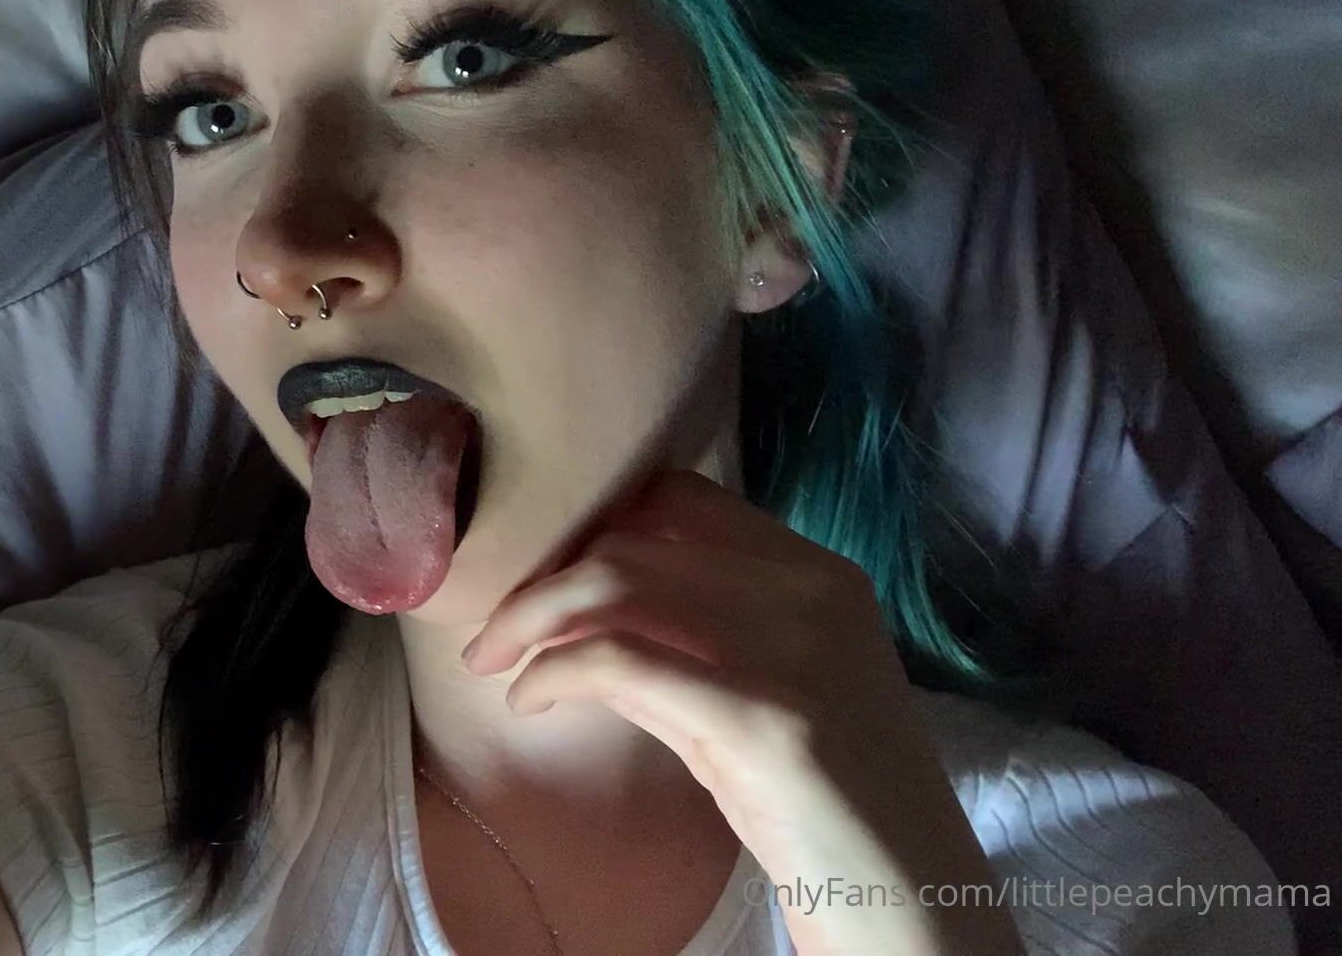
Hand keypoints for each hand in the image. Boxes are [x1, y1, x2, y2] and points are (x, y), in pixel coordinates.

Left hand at [460, 470, 1020, 955]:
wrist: (908, 901)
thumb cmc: (827, 807)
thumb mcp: (760, 701)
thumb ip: (682, 645)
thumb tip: (574, 615)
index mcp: (819, 575)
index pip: (682, 500)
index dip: (597, 525)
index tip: (545, 573)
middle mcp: (811, 593)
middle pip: (636, 538)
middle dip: (543, 579)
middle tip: (495, 633)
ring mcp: (793, 650)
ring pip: (617, 583)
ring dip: (531, 619)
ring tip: (495, 663)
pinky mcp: (765, 719)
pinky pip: (621, 661)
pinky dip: (555, 672)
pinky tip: (530, 702)